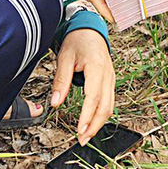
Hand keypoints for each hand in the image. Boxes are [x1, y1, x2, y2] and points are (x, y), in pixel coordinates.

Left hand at [51, 28, 114, 145]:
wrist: (90, 29)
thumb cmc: (78, 40)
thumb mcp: (64, 57)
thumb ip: (61, 80)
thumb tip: (56, 103)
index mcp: (97, 67)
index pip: (94, 97)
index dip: (87, 115)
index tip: (79, 129)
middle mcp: (108, 75)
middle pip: (106, 106)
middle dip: (94, 126)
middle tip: (82, 139)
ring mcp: (111, 78)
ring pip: (110, 106)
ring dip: (99, 123)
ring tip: (86, 135)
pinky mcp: (110, 81)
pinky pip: (109, 101)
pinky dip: (102, 114)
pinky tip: (92, 122)